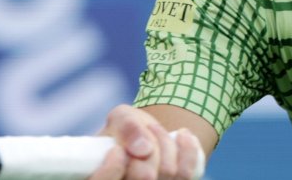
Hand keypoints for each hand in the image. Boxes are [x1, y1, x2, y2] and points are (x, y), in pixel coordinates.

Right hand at [89, 104, 203, 179]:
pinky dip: (187, 148)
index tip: (117, 149)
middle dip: (149, 144)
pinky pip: (187, 173)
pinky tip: (182, 136)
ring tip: (155, 131)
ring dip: (165, 142)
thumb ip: (126, 128)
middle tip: (146, 130)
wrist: (152, 137)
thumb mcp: (122, 118)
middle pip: (144, 176)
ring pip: (168, 171)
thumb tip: (142, 149)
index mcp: (103, 177)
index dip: (111, 169)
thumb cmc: (130, 130)